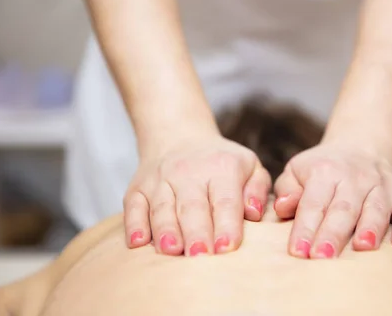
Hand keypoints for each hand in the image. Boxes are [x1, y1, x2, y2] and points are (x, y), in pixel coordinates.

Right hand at [123, 135, 270, 255]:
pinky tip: (138, 242)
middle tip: (200, 256)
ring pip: (162, 208)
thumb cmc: (222, 162)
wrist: (179, 135)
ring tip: (171, 251)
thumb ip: (258, 189)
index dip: (226, 224)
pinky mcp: (137, 188)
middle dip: (196, 232)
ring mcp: (160, 180)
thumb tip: (254, 213)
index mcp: (222, 168)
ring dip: (166, 230)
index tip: (227, 248)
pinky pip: (133, 206)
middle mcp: (188, 172)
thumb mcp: (250, 165)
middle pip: (192, 207)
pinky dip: (134, 224)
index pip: (225, 200)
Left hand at [273, 143, 391, 258]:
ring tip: (362, 248)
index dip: (305, 228)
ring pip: (376, 208)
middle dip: (333, 233)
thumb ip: (287, 190)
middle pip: (343, 208)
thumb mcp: (297, 171)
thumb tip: (283, 207)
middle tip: (322, 257)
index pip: (313, 203)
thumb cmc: (323, 169)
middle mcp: (355, 176)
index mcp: (325, 172)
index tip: (298, 252)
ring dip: (370, 228)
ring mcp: (383, 185)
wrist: (361, 146)